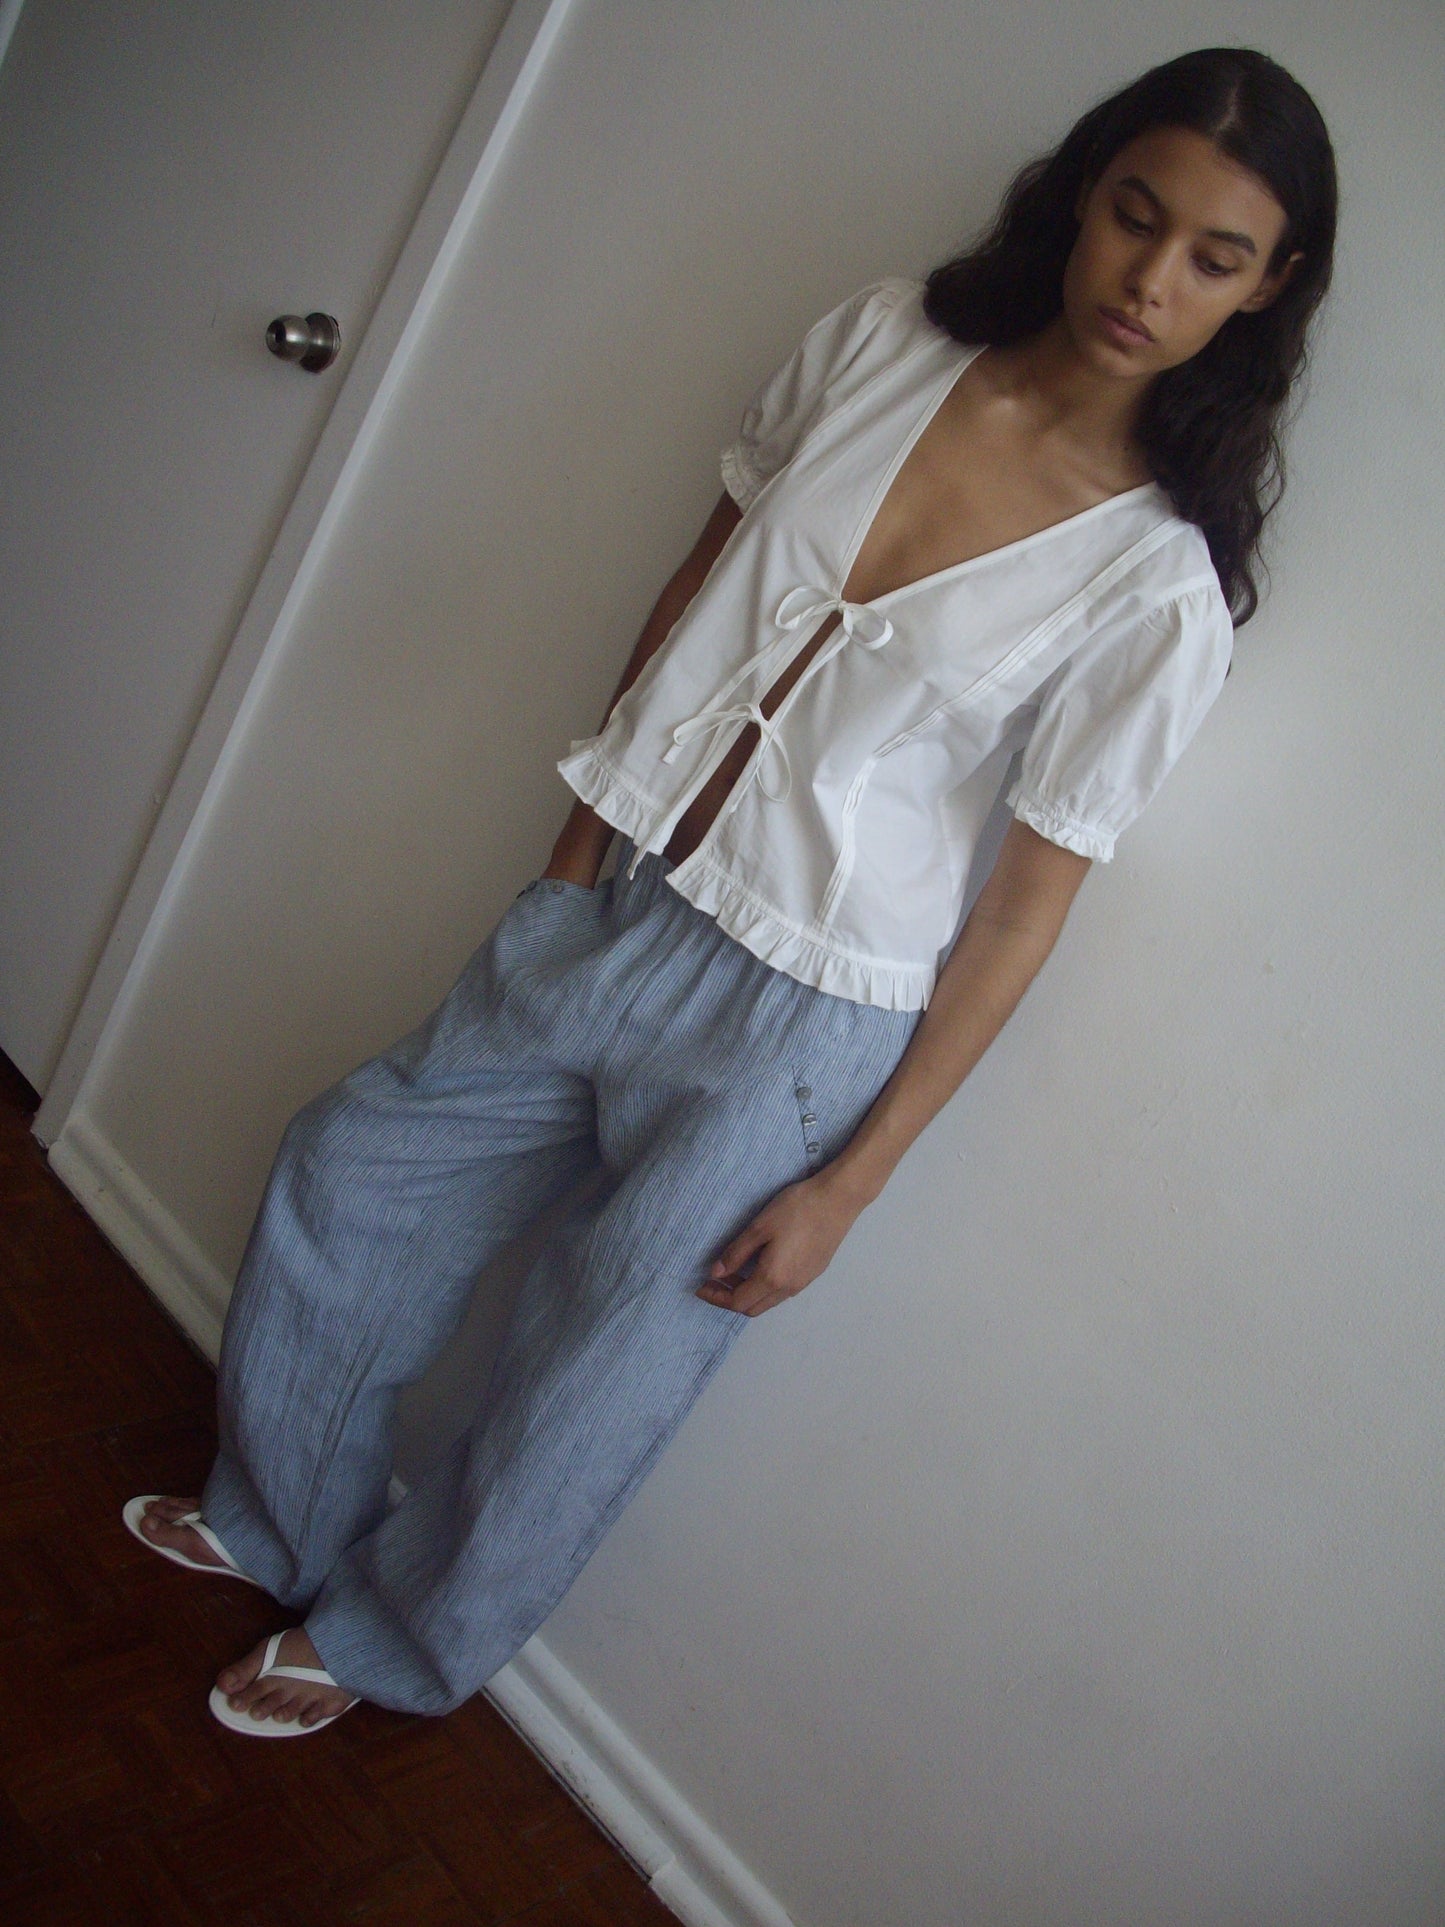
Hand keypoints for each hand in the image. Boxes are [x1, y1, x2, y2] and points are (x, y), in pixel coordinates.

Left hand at [696, 1171, 863, 1317]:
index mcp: (772, 1278)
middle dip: (730, 1299)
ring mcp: (804, 1282)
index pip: (737, 1302)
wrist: (838, 1199)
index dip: (716, 1297)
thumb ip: (736, 1253)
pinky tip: (758, 1266)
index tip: (701, 1286)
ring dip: (748, 1293)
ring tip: (733, 1272)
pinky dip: (764, 1288)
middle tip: (714, 1280)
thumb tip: (716, 1273)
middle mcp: (789, 1288)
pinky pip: (783, 1292)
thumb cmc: (796, 1209)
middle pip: (753, 1308)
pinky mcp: (813, 1273)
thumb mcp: (759, 1227)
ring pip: (769, 1301)